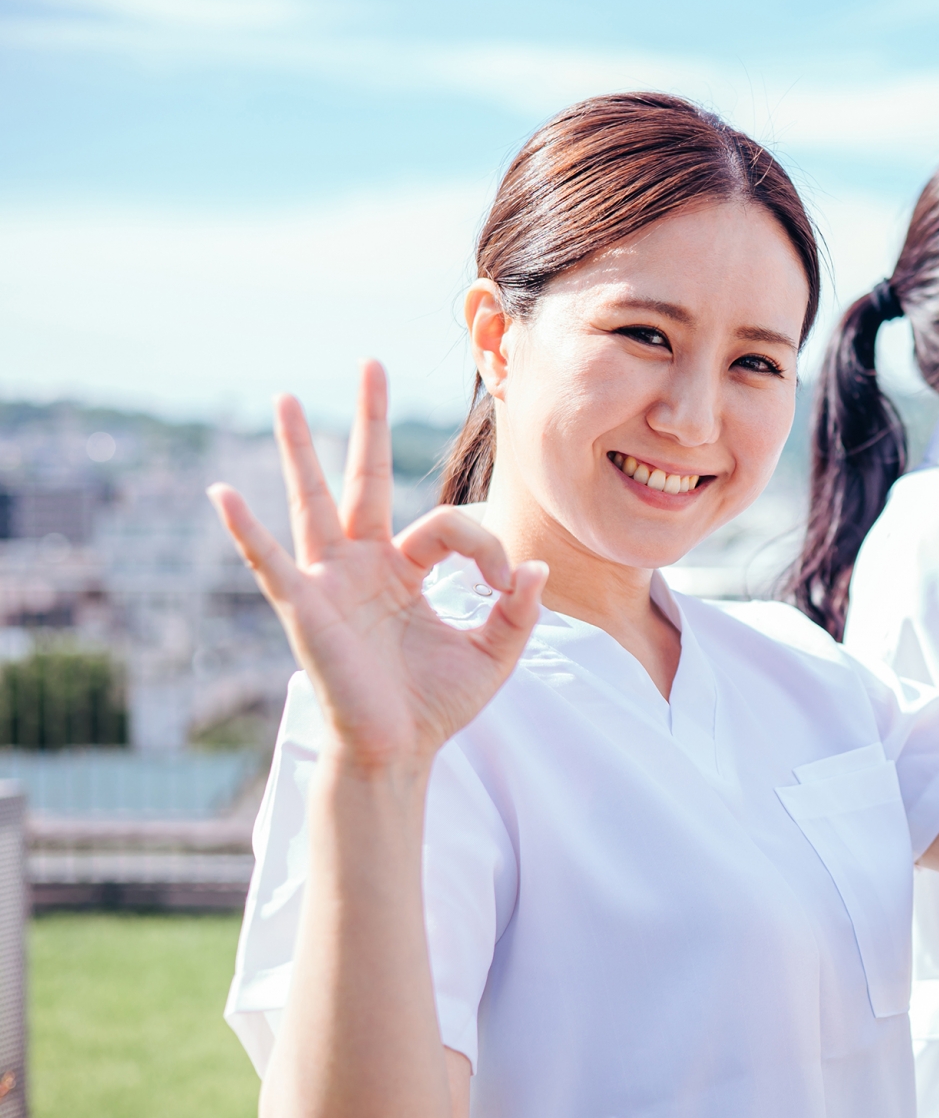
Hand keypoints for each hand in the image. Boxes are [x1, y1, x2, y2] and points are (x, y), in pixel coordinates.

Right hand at [207, 361, 546, 783]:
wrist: (399, 753)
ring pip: (314, 503)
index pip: (447, 525)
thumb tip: (535, 566)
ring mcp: (330, 582)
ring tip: (286, 400)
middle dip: (369, 422)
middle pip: (364, 479)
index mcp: (406, 569)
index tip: (505, 582)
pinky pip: (270, 562)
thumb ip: (518, 610)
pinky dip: (247, 531)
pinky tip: (223, 493)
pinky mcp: (305, 609)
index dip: (484, 546)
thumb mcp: (495, 653)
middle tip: (371, 363)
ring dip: (301, 452)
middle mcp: (363, 564)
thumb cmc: (437, 705)